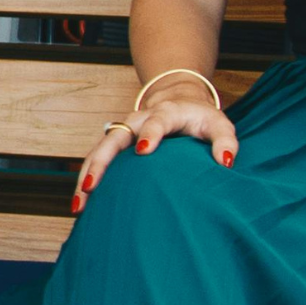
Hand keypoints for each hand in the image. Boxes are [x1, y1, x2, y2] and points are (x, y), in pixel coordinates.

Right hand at [71, 84, 238, 215]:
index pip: (157, 121)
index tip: (143, 150)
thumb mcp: (219, 125)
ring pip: (99, 149)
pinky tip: (81, 204)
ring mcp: (124, 130)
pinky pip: (96, 158)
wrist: (179, 99)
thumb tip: (226, 163)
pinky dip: (87, 179)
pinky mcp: (116, 143)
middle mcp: (139, 119)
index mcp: (166, 113)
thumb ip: (225, 142)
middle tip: (92, 185)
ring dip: (88, 174)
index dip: (150, 133)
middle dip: (102, 160)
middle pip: (115, 136)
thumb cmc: (200, 118)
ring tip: (79, 204)